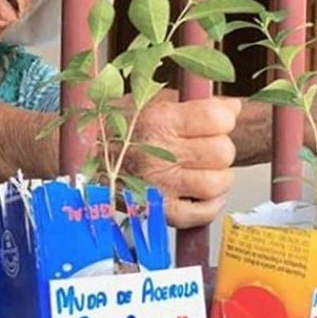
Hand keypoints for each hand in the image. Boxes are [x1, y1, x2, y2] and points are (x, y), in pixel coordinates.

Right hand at [124, 97, 240, 228]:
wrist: (83, 159)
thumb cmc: (119, 129)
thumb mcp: (152, 104)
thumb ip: (193, 105)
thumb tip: (233, 108)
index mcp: (159, 121)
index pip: (218, 119)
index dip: (223, 119)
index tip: (214, 122)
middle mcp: (159, 153)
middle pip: (223, 152)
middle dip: (219, 149)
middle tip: (203, 149)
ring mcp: (159, 186)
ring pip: (217, 183)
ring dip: (217, 178)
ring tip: (202, 171)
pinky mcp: (157, 211)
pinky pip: (201, 213)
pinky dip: (209, 205)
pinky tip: (201, 194)